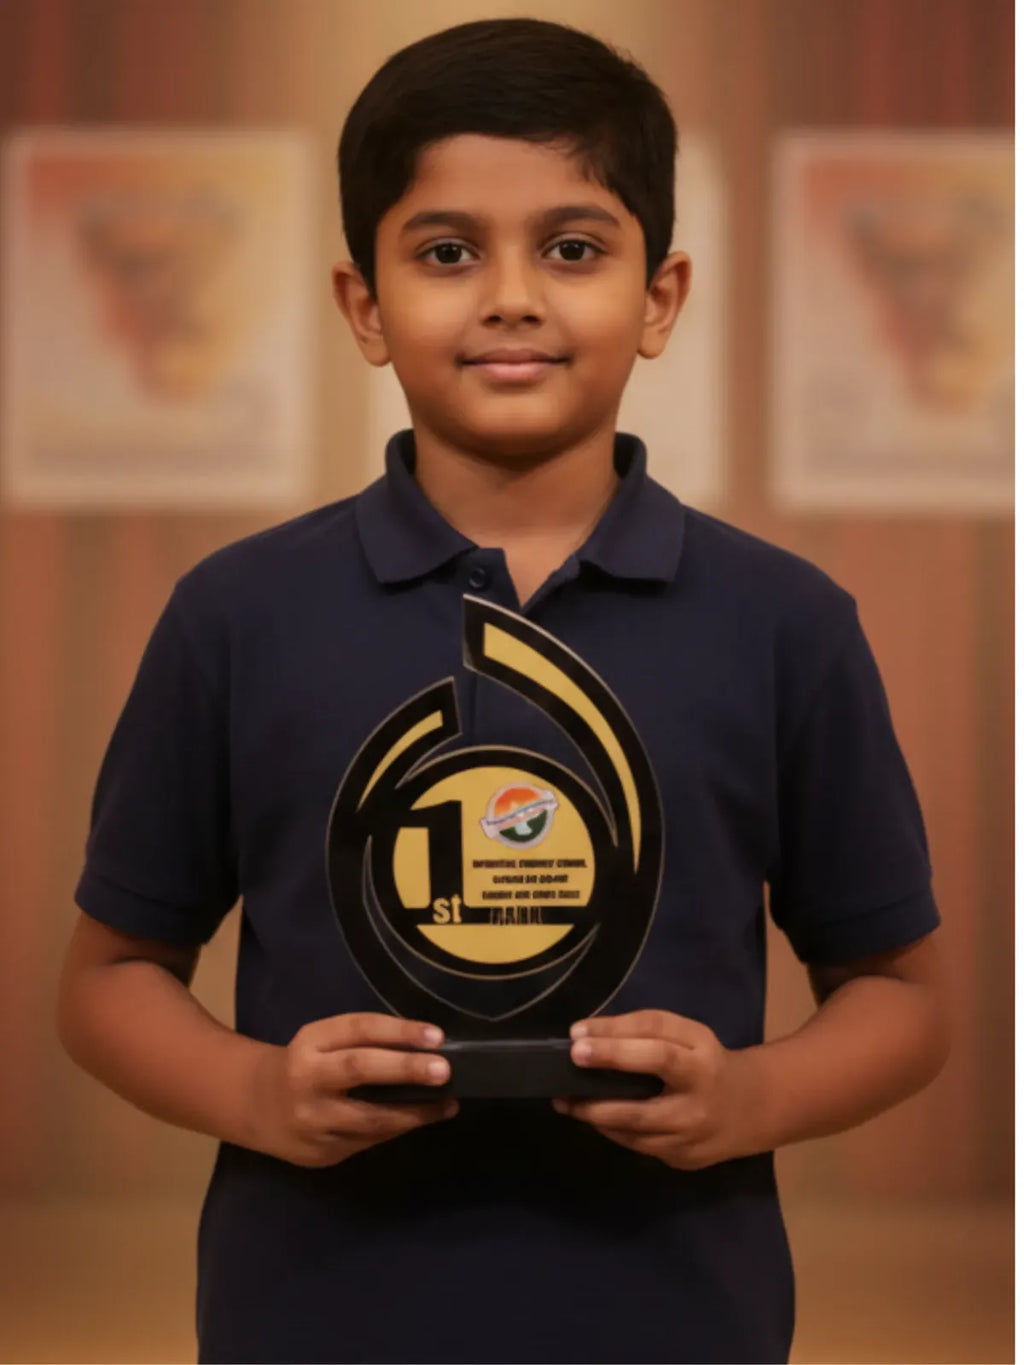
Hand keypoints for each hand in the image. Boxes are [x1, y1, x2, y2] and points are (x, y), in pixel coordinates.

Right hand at [253, 1013, 457, 1167]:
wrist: (256, 1106)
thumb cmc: (306, 1064)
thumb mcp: (323, 1042)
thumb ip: (363, 1042)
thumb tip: (425, 1046)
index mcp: (310, 1042)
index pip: (357, 1029)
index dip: (398, 1031)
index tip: (436, 1036)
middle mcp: (308, 1079)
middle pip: (358, 1069)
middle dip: (405, 1069)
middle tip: (444, 1070)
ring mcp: (313, 1120)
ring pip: (369, 1117)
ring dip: (414, 1112)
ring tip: (447, 1103)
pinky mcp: (322, 1152)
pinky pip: (368, 1140)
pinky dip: (398, 1129)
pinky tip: (422, 1119)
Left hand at [552, 1009, 764, 1169]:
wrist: (752, 1108)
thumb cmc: (707, 1061)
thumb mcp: (687, 1034)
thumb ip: (644, 1029)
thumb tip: (587, 1033)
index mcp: (701, 1064)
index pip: (656, 1052)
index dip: (614, 1046)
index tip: (576, 1038)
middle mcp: (696, 1106)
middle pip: (640, 1106)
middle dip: (597, 1096)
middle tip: (561, 1085)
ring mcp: (688, 1140)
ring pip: (633, 1132)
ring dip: (594, 1117)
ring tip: (565, 1101)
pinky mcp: (682, 1160)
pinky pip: (638, 1145)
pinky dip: (613, 1130)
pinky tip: (593, 1117)